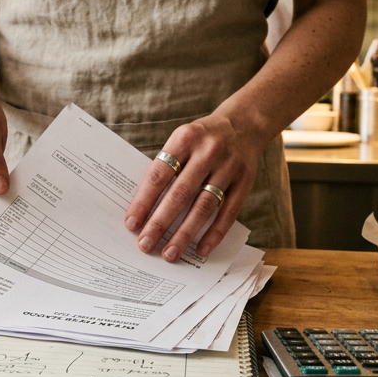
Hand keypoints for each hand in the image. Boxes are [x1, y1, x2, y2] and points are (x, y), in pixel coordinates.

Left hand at [124, 114, 262, 261]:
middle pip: (180, 193)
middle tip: (146, 244)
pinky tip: (201, 249)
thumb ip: (167, 168)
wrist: (245, 123)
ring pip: (204, 206)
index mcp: (184, 138)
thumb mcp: (182, 140)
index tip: (131, 223)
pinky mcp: (245, 181)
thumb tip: (145, 209)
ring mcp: (229, 166)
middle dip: (160, 222)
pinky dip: (214, 233)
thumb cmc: (202, 138)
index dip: (144, 200)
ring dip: (185, 233)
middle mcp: (208, 151)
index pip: (159, 174)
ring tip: (170, 253)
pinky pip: (228, 213)